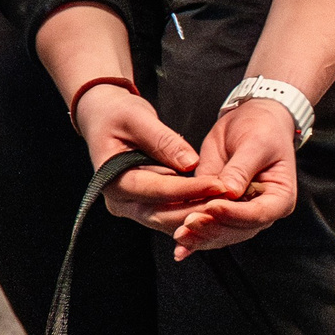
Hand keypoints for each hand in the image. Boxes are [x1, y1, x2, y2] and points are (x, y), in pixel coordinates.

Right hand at [74, 84, 226, 231]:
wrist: (103, 118)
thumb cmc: (117, 114)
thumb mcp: (137, 118)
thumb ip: (162, 140)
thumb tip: (191, 163)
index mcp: (112, 180)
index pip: (158, 190)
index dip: (190, 189)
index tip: (220, 184)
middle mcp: (120, 201)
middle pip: (164, 214)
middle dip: (198, 208)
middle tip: (230, 200)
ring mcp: (132, 207)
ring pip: (169, 220)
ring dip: (198, 213)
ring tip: (228, 203)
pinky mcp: (145, 206)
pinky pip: (171, 214)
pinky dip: (192, 210)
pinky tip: (217, 203)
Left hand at [168, 96, 300, 258]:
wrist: (252, 120)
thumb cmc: (262, 129)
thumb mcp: (255, 143)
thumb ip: (241, 169)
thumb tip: (229, 192)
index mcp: (279, 198)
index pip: (258, 214)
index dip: (234, 213)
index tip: (212, 206)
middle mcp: (261, 212)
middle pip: (238, 229)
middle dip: (212, 228)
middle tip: (188, 223)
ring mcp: (240, 214)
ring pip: (221, 234)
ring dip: (200, 237)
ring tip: (180, 235)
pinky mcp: (221, 210)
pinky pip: (209, 227)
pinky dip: (194, 237)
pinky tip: (179, 247)